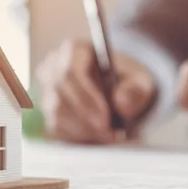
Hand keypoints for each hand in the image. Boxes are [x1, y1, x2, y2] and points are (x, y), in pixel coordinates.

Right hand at [36, 39, 156, 143]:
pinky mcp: (48, 114)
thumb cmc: (127, 81)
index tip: (105, 119)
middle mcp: (53, 68)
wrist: (119, 92)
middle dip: (86, 120)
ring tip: (111, 137)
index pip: (69, 71)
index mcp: (73, 50)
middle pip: (60, 97)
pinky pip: (58, 130)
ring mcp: (47, 92)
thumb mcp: (140, 80)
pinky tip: (100, 138)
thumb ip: (136, 89)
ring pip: (57, 116)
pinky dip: (80, 137)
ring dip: (85, 131)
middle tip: (110, 135)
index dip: (85, 97)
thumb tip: (121, 102)